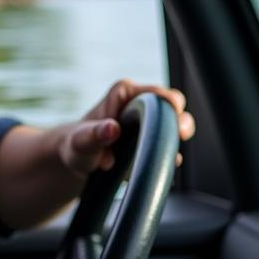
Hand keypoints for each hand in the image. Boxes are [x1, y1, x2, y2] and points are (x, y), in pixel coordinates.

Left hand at [58, 79, 194, 176]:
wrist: (78, 164)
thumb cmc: (77, 147)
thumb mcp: (82, 141)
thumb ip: (95, 134)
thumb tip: (113, 129)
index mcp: (125, 94)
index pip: (153, 91)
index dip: (167, 100)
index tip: (174, 112)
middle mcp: (141, 106)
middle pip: (172, 106)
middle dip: (179, 119)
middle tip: (180, 133)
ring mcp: (149, 125)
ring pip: (175, 126)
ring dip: (177, 140)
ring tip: (172, 155)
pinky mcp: (153, 144)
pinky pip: (169, 148)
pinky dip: (170, 158)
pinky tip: (164, 167)